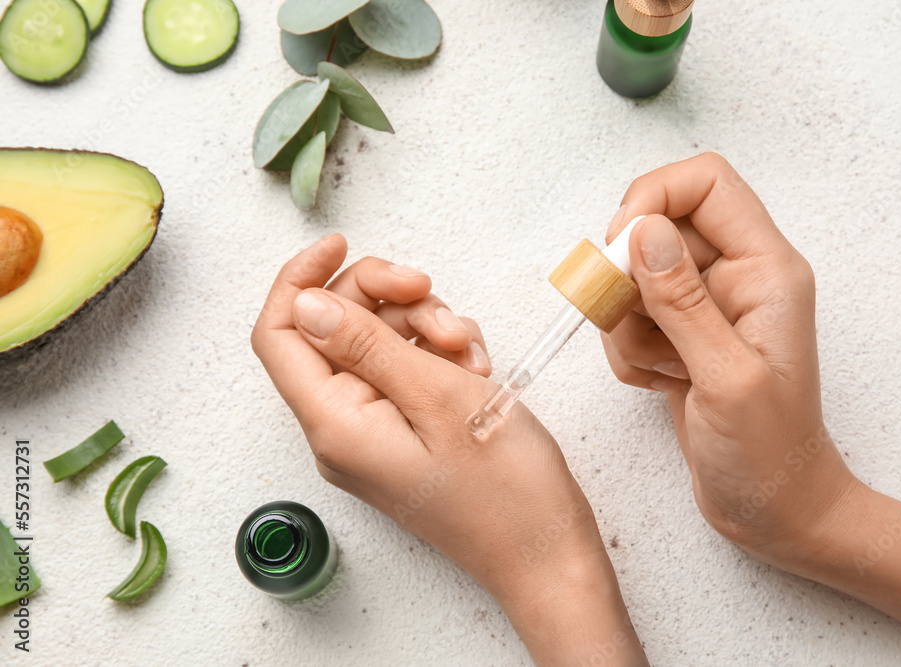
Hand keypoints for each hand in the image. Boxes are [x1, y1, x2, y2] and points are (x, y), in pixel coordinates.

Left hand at [251, 234, 646, 665]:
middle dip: (384, 300)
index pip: (279, 333)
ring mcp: (374, 434)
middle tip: (430, 292)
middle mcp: (341, 430)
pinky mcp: (404, 436)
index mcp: (335, 423)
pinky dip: (440, 357)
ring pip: (378, 345)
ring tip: (470, 351)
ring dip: (423, 328)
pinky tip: (477, 371)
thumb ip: (365, 345)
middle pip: (333, 330)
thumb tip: (303, 305)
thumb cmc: (506, 490)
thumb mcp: (438, 397)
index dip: (301, 279)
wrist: (549, 555)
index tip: (343, 245)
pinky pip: (406, 373)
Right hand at [602, 154, 900, 665]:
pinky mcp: (681, 335)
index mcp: (766, 268)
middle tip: (627, 324)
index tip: (619, 248)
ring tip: (660, 370)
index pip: (706, 182)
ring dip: (626, 324)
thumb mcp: (726, 377)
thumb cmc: (768, 452)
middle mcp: (736, 276)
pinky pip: (629, 317)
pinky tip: (660, 384)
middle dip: (626, 278)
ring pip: (633, 277)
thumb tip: (642, 230)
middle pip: (657, 227)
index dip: (653, 198)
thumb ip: (682, 300)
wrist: (773, 509)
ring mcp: (706, 306)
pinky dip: (628, 350)